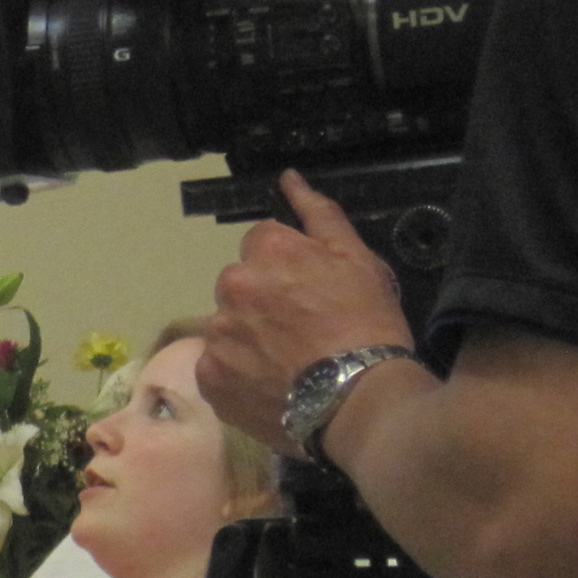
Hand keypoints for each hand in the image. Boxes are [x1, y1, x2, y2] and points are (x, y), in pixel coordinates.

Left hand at [199, 170, 411, 446]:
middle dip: (263, 299)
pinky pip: (218, 367)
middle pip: (240, 284)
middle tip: (301, 329)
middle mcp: (232, 285)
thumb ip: (317, 213)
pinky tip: (270, 384)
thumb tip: (288, 178)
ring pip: (227, 326)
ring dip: (249, 336)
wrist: (359, 398)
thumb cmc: (367, 324)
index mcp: (266, 251)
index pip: (263, 242)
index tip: (311, 291)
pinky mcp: (209, 376)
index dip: (289, 266)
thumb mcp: (358, 258)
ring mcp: (217, 333)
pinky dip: (238, 373)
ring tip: (287, 361)